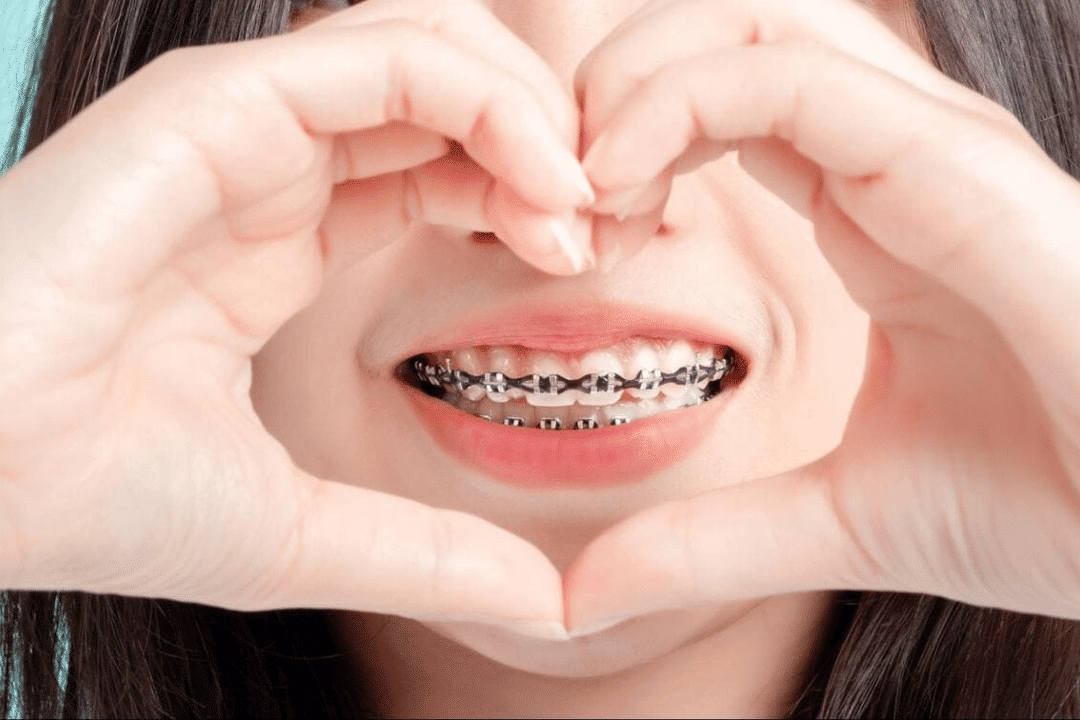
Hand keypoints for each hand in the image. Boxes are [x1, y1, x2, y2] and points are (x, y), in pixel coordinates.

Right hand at [0, 0, 593, 633]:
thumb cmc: (100, 502)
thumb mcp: (306, 533)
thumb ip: (428, 555)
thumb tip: (548, 607)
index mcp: (291, 236)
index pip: (447, 167)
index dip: (538, 196)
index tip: (599, 256)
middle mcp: (274, 168)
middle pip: (455, 96)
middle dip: (554, 141)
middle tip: (617, 218)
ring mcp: (245, 130)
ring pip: (430, 50)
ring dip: (532, 112)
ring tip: (583, 205)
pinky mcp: (213, 109)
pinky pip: (383, 54)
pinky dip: (483, 97)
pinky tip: (542, 183)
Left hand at [565, 0, 1079, 629]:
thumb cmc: (1044, 505)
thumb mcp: (831, 517)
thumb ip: (704, 538)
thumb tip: (579, 596)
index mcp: (861, 204)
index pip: (710, 103)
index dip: (612, 150)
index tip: (559, 240)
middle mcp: (888, 153)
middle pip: (715, 34)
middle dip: (605, 94)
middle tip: (548, 199)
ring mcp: (923, 145)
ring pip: (745, 25)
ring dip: (628, 88)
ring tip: (578, 191)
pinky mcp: (952, 163)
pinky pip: (789, 77)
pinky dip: (677, 104)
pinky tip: (616, 186)